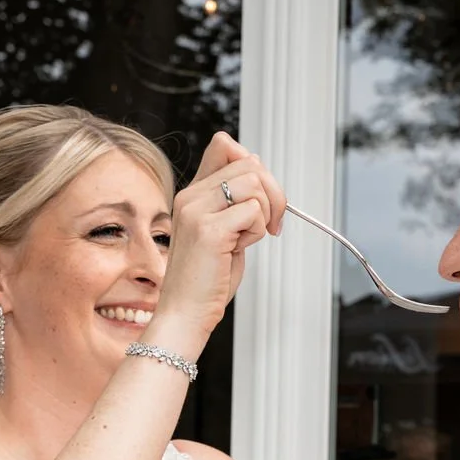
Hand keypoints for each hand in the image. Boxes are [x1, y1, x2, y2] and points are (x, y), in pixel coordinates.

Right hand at [154, 132, 284, 331]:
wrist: (185, 314)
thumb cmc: (206, 280)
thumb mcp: (223, 231)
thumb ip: (235, 202)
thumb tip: (259, 169)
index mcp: (193, 193)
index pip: (225, 145)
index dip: (252, 164)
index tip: (260, 198)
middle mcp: (191, 196)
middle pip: (250, 163)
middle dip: (273, 193)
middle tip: (271, 224)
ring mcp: (197, 210)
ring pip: (255, 183)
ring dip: (265, 213)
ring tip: (247, 238)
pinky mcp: (208, 230)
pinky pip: (253, 212)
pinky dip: (257, 232)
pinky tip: (238, 249)